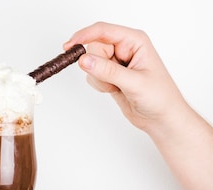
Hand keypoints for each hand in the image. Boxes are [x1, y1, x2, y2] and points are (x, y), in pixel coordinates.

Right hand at [63, 21, 186, 133]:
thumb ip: (108, 71)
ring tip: (117, 86)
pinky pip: (91, 75)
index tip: (70, 47)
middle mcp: (124, 48)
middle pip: (94, 47)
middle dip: (97, 66)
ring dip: (99, 78)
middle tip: (111, 79)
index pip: (103, 31)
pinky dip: (99, 85)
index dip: (84, 36)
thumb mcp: (134, 83)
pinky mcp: (109, 74)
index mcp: (134, 41)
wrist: (160, 117)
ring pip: (90, 62)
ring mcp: (116, 61)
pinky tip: (114, 90)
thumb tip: (85, 60)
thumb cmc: (159, 97)